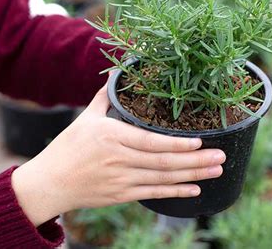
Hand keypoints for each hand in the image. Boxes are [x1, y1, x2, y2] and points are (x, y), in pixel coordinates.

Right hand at [12, 85, 225, 225]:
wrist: (50, 183)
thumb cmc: (68, 148)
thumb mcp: (85, 118)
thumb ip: (105, 98)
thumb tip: (117, 75)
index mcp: (112, 137)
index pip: (151, 141)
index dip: (177, 144)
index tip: (199, 141)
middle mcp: (119, 160)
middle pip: (164, 162)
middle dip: (196, 160)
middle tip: (221, 157)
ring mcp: (122, 180)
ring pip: (163, 179)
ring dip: (192, 175)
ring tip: (216, 170)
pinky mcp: (122, 196)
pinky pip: (154, 194)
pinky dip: (176, 192)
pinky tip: (195, 190)